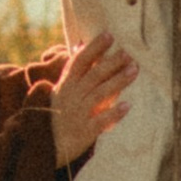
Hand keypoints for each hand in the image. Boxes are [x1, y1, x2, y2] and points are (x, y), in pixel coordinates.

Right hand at [50, 29, 137, 166]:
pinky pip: (100, 121)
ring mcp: (78, 113)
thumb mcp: (61, 89)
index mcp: (67, 84)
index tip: (109, 35)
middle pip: (94, 75)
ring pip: (99, 94)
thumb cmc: (58, 112)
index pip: (80, 61)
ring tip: (134, 70)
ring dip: (117, 82)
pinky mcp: (85, 131)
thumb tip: (79, 44)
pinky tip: (127, 105)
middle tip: (128, 53)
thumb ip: (74, 69)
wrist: (46, 145)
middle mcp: (72, 96)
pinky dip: (113, 114)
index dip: (94, 48)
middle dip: (111, 63)